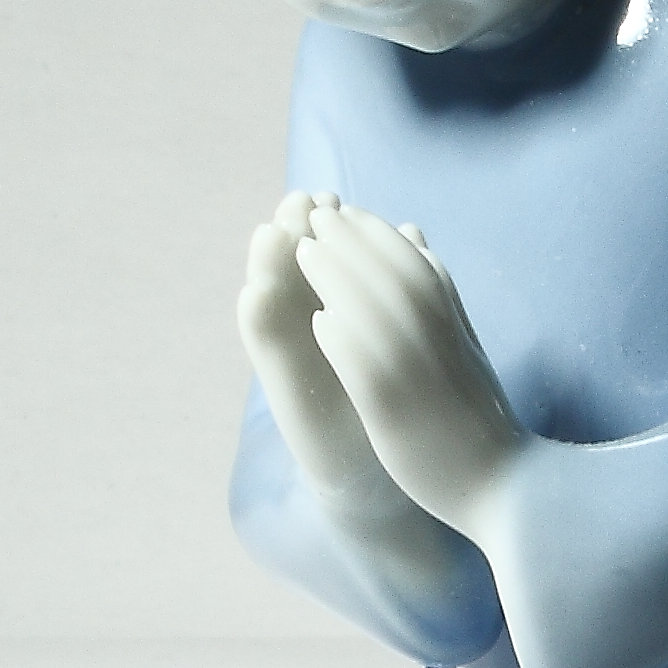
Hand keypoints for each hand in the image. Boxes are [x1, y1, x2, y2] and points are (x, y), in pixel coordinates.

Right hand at [237, 191, 382, 498]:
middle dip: (295, 233)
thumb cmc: (389, 399)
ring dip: (268, 265)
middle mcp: (308, 326)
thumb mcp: (400, 336)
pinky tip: (254, 295)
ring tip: (269, 232)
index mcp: (339, 309)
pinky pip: (267, 350)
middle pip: (294, 269)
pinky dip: (259, 320)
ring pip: (274, 300)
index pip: (327, 257)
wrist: (381, 473)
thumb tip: (413, 227)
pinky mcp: (284, 391)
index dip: (326, 228)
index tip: (330, 194)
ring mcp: (293, 357)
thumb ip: (395, 285)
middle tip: (297, 200)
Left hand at [294, 203, 524, 537]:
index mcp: (454, 324)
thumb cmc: (480, 421)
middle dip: (351, 238)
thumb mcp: (465, 347)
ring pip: (374, 310)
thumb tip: (420, 246)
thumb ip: (441, 301)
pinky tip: (318, 322)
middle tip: (317, 213)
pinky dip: (344, 339)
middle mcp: (438, 339)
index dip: (376, 234)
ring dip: (337, 276)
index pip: (412, 262)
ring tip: (304, 250)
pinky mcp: (399, 410)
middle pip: (389, 273)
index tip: (348, 213)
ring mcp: (418, 372)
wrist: (509, 484)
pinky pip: (368, 367)